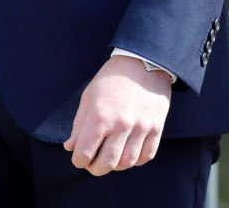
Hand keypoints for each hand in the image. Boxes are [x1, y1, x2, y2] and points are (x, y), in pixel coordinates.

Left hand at [64, 57, 171, 174]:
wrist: (144, 60)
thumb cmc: (113, 78)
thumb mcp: (89, 96)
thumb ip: (79, 124)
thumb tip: (71, 148)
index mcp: (100, 116)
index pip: (84, 155)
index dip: (79, 160)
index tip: (81, 156)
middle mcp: (121, 124)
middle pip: (106, 164)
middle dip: (95, 168)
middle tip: (95, 161)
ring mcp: (141, 126)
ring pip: (127, 163)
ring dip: (116, 164)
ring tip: (113, 154)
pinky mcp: (157, 126)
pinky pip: (146, 155)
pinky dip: (136, 159)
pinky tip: (130, 150)